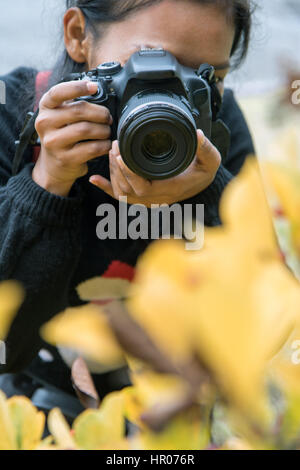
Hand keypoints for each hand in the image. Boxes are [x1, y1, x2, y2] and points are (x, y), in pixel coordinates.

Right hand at [32, 80, 112, 196]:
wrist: (54, 164)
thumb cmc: (62, 134)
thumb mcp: (61, 115)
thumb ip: (73, 103)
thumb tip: (97, 90)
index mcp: (45, 107)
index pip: (58, 92)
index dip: (78, 87)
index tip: (94, 87)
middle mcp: (45, 123)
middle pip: (79, 110)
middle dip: (100, 113)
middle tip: (108, 118)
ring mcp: (54, 142)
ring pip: (86, 129)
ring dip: (104, 130)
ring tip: (107, 132)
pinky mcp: (66, 158)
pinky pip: (92, 148)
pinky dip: (104, 145)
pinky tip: (105, 144)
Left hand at [89, 130, 220, 206]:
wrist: (202, 183)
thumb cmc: (204, 172)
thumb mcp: (210, 160)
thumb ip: (205, 148)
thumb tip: (197, 134)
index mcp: (170, 190)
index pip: (143, 188)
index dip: (129, 174)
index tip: (121, 155)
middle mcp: (157, 199)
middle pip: (128, 190)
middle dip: (118, 169)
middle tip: (114, 146)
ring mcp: (148, 200)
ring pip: (122, 193)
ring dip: (113, 174)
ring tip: (111, 151)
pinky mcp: (142, 196)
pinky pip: (120, 196)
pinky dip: (106, 188)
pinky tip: (94, 179)